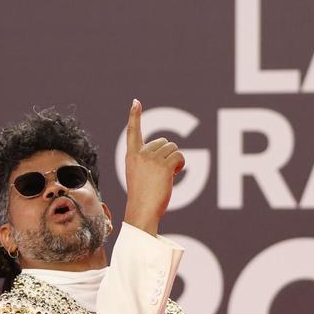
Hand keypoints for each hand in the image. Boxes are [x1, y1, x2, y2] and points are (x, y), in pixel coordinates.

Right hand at [122, 98, 183, 234]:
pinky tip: (176, 174)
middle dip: (168, 154)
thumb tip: (174, 155)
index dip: (134, 116)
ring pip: (173, 148)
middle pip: (163, 142)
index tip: (136, 102)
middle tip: (163, 173)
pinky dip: (181, 164)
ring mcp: (152, 159)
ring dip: (176, 160)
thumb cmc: (143, 198)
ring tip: (168, 176)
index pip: (133, 131)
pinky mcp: (163, 165)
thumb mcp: (140, 176)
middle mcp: (140, 154)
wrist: (142, 211)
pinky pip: (179, 156)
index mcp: (131, 156)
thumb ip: (150, 162)